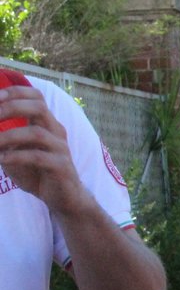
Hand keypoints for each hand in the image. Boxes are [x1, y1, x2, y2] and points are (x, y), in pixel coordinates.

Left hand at [0, 84, 91, 215]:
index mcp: (46, 124)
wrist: (63, 197)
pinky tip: (2, 160)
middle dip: (11, 108)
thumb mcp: (14, 152)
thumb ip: (1, 139)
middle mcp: (55, 131)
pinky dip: (16, 156)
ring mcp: (60, 149)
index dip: (16, 92)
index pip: (36, 96)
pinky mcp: (61, 167)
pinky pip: (38, 157)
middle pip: (39, 107)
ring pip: (37, 133)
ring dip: (8, 136)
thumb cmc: (37, 172)